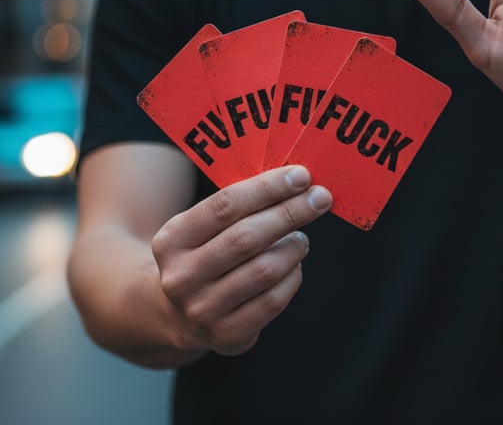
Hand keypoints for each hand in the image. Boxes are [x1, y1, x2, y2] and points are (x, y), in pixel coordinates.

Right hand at [150, 165, 331, 355]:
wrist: (175, 313)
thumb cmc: (204, 255)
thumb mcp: (201, 228)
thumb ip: (240, 206)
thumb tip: (295, 181)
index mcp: (172, 240)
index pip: (225, 206)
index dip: (267, 189)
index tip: (301, 176)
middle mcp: (181, 277)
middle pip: (247, 238)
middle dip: (291, 213)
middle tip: (321, 198)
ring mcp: (202, 310)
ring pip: (265, 269)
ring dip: (294, 247)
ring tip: (301, 238)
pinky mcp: (227, 335)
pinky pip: (274, 300)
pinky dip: (292, 276)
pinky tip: (293, 266)